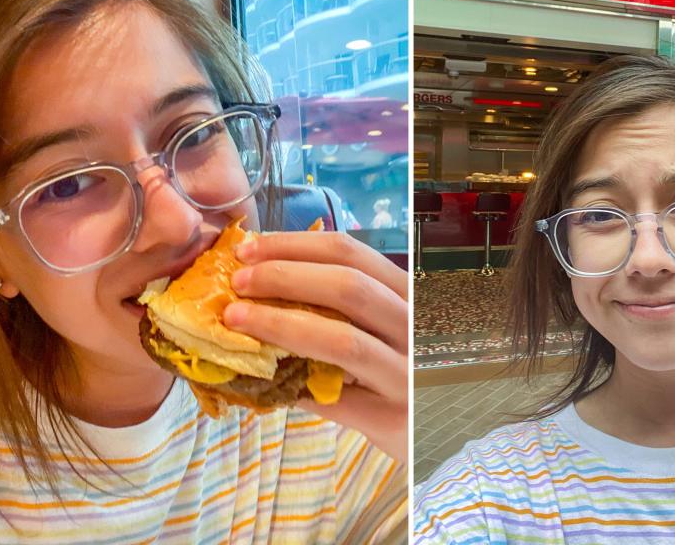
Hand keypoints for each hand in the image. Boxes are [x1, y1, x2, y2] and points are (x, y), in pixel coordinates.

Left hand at [224, 231, 407, 462]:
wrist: (439, 428)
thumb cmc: (405, 369)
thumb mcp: (389, 327)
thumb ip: (346, 307)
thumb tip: (263, 286)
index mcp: (407, 293)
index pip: (351, 253)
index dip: (294, 246)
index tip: (248, 249)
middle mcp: (414, 326)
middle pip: (348, 287)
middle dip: (283, 277)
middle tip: (237, 282)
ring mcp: (407, 373)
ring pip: (341, 339)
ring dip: (280, 324)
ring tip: (235, 320)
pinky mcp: (393, 417)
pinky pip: (332, 399)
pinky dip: (289, 386)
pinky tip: (255, 381)